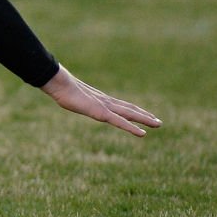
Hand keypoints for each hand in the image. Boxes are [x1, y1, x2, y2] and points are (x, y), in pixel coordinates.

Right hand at [41, 66, 161, 136]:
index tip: (144, 114)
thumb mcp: (68, 94)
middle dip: (144, 116)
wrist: (58, 82)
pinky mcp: (101, 113)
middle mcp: (106, 102)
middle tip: (158, 122)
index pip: (121, 105)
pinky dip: (132, 128)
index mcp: (99, 99)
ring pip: (130, 114)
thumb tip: (63, 92)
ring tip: (158, 124)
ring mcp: (104, 107)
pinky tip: (142, 134)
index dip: (133, 110)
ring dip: (145, 119)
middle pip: (129, 109)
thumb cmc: (60, 86)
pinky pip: (120, 122)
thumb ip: (72, 95)